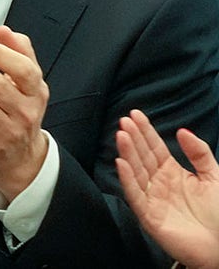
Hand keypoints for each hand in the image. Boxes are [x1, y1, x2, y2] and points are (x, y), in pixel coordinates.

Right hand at [116, 109, 218, 268]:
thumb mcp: (214, 176)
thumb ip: (199, 153)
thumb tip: (181, 131)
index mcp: (173, 172)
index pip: (155, 148)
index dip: (145, 131)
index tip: (135, 115)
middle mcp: (159, 183)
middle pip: (143, 157)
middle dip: (133, 138)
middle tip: (124, 121)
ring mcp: (152, 199)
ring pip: (136, 172)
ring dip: (127, 153)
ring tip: (121, 135)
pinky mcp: (148, 216)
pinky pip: (135, 195)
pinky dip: (127, 179)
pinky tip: (121, 163)